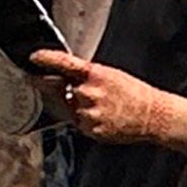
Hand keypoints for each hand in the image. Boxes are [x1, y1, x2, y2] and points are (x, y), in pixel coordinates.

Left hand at [30, 53, 186, 152]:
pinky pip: (79, 122)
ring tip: (102, 107)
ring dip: (77, 106)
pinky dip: (86, 120)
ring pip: (70, 107)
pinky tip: (103, 117)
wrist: (152, 115)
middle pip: (60, 88)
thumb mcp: (110, 75)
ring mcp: (88, 112)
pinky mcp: (90, 129)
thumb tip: (63, 77)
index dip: (45, 59)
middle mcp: (88, 93)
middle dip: (62, 89)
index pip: (63, 63)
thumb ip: (85, 76)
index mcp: (94, 74)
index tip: (33, 57)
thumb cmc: (134, 93)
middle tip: (81, 91)